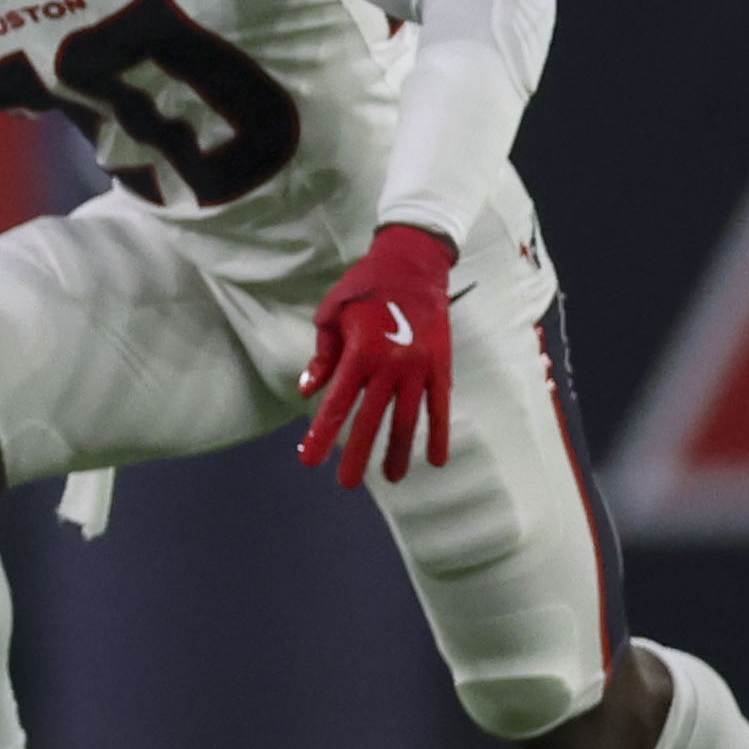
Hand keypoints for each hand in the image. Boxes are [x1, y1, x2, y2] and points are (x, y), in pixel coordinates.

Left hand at [300, 221, 457, 488]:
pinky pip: (440, 407)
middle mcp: (391, 364)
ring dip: (399, 451)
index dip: (322, 434)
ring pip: (408, 419)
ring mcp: (420, 368)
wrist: (414, 264)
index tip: (308, 460)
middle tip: (345, 483)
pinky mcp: (441, 366)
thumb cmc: (364, 288)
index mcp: (359, 352)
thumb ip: (322, 356)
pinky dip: (439, 433)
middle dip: (356, 454)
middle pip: (371, 419)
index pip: (337, 403)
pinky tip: (435, 459)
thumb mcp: (331, 314)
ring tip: (393, 479)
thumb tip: (306, 392)